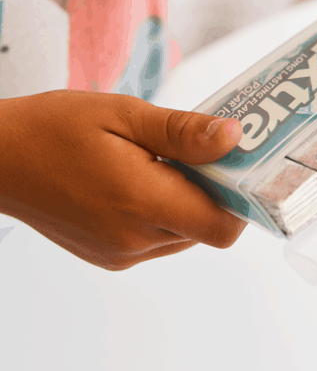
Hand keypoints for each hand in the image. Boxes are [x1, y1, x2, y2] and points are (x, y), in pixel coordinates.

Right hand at [0, 90, 245, 268]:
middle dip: (212, 190)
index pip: (220, 225)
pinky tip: (139, 176)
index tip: (236, 161)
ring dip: (186, 200)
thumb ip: (182, 132)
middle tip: (198, 147)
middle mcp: (133, 239)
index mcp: (140, 201)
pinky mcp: (108, 256)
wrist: (0, 159)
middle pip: (205, 227)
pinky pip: (155, 239)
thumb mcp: (124, 114)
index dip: (239, 196)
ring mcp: (119, 253)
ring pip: (182, 233)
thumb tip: (234, 137)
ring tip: (161, 158)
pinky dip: (160, 211)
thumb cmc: (55, 128)